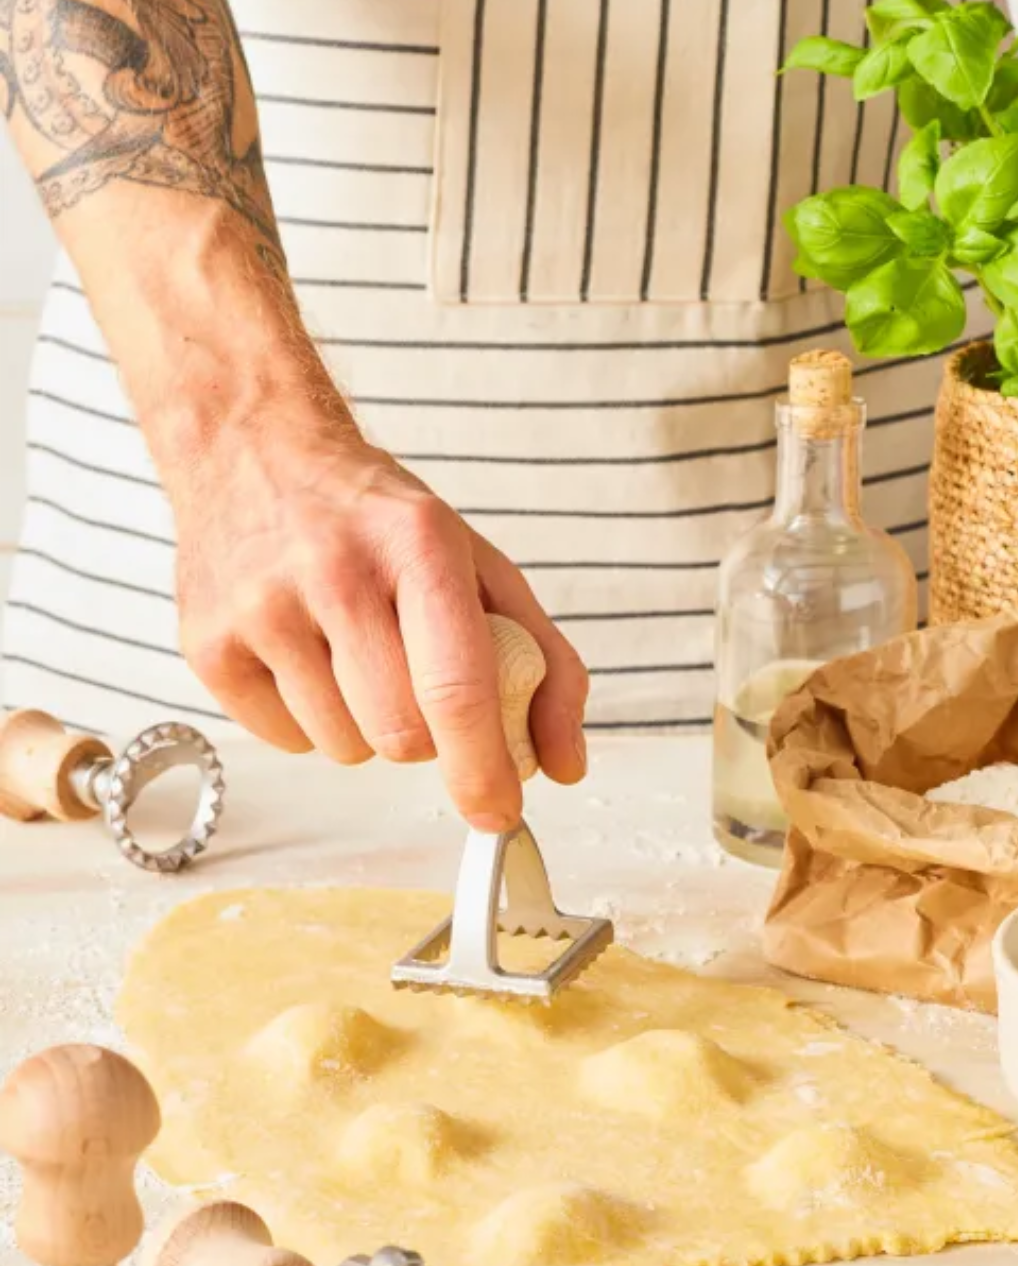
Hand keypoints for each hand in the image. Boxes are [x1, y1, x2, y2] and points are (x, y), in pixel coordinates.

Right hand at [172, 419, 588, 828]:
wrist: (255, 452)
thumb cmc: (378, 522)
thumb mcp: (477, 565)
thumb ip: (543, 662)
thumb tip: (564, 765)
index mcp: (418, 544)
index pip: (455, 686)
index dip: (482, 767)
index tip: (499, 812)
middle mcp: (334, 570)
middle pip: (400, 733)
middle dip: (425, 737)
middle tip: (416, 685)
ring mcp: (261, 607)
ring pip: (343, 748)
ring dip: (366, 728)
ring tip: (353, 654)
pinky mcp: (207, 642)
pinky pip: (286, 741)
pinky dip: (310, 721)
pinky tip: (305, 656)